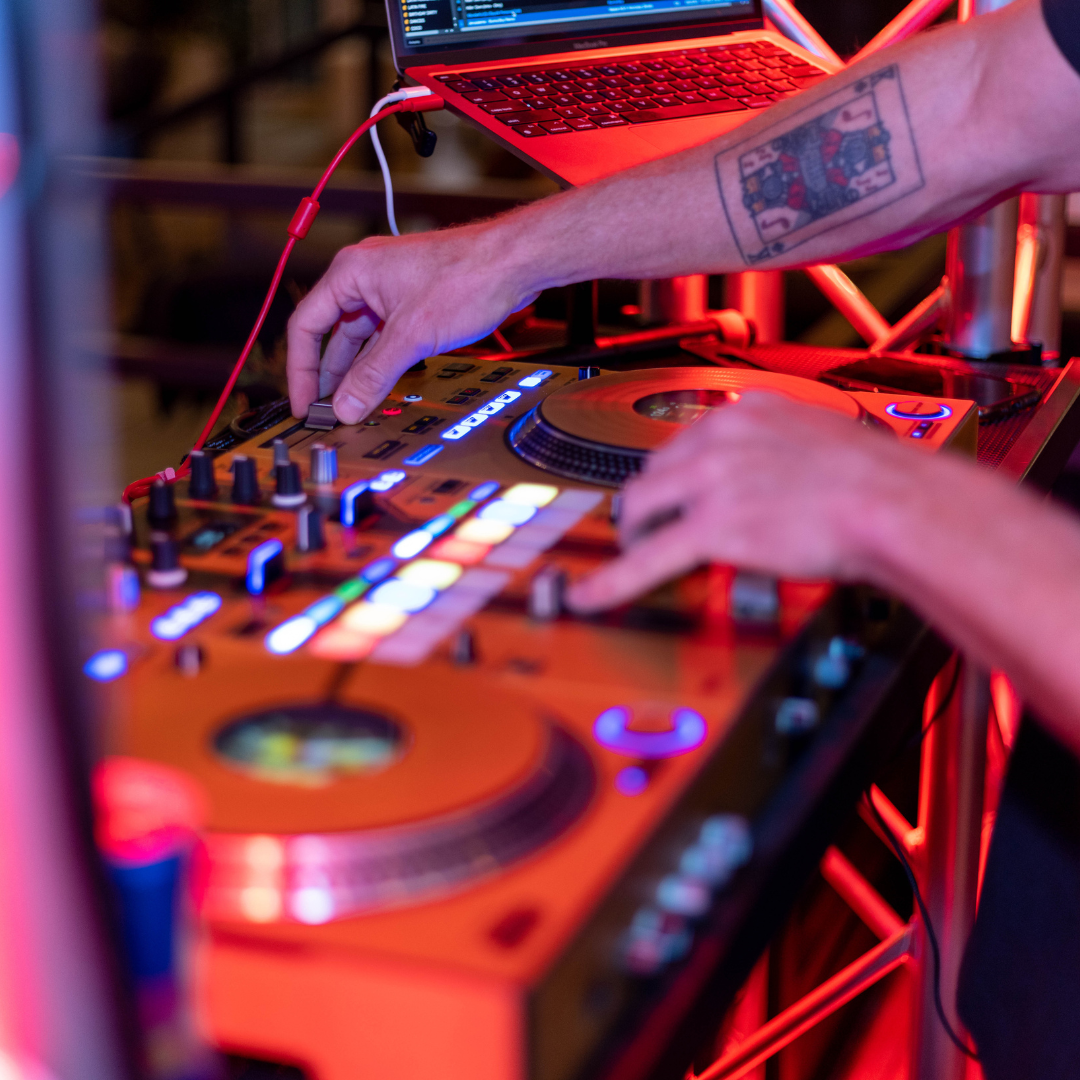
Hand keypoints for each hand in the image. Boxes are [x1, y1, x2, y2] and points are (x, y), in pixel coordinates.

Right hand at [286, 224, 538, 423]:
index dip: (302, 370)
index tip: (305, 403)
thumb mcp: (412, 336)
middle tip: (325, 412)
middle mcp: (365, 278)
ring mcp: (390, 291)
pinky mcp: (413, 303)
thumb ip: (374, 375)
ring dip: (356, 372)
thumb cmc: (468, 276)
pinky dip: (380, 363)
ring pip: (361, 339)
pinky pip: (385, 338)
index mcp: (351, 273)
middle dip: (329, 375)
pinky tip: (379, 387)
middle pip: (331, 335)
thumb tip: (346, 406)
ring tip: (350, 406)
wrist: (515, 263)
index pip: (306, 326)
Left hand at [567, 391, 924, 611]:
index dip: (673, 474)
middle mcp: (720, 437)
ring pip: (640, 508)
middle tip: (645, 527)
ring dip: (633, 534)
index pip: (687, 440)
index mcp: (749, 411)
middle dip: (647, 503)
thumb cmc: (879, 479)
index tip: (669, 490)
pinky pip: (646, 558)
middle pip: (654, 471)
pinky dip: (613, 580)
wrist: (895, 502)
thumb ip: (788, 450)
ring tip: (633, 553)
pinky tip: (590, 595)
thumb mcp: (825, 441)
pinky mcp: (711, 527)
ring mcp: (710, 480)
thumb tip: (781, 475)